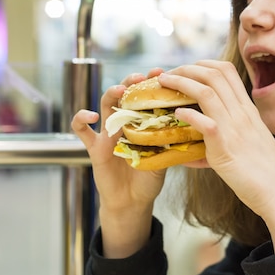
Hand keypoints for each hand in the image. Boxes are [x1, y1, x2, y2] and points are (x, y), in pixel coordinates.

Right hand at [71, 70, 165, 257]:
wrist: (132, 202)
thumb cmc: (149, 178)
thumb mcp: (164, 157)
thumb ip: (171, 142)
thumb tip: (193, 126)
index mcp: (141, 122)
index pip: (144, 96)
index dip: (150, 83)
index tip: (160, 73)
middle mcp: (123, 123)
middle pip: (124, 94)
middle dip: (131, 82)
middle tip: (140, 77)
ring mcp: (108, 133)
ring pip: (104, 105)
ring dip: (111, 93)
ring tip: (121, 90)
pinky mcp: (95, 147)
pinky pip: (81, 130)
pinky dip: (81, 119)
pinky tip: (91, 115)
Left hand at [159, 60, 274, 251]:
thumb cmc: (265, 172)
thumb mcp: (249, 144)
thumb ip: (224, 139)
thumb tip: (195, 147)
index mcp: (247, 109)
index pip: (226, 71)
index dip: (203, 64)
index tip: (187, 68)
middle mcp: (241, 113)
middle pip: (213, 75)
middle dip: (186, 68)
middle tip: (168, 73)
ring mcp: (234, 127)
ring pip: (206, 91)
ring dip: (181, 83)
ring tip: (163, 83)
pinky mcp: (226, 147)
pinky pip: (205, 122)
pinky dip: (188, 114)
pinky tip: (177, 114)